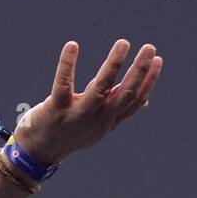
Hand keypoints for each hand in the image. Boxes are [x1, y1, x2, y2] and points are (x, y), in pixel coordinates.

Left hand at [12, 40, 162, 165]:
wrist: (37, 154)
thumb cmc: (67, 134)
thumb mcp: (97, 126)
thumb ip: (116, 110)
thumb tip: (144, 100)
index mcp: (108, 121)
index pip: (135, 100)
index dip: (149, 81)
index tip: (158, 60)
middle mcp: (97, 119)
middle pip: (125, 94)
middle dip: (140, 70)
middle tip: (150, 48)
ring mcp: (77, 115)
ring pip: (101, 87)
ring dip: (114, 64)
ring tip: (124, 43)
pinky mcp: (56, 109)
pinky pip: (63, 84)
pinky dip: (67, 64)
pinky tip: (72, 45)